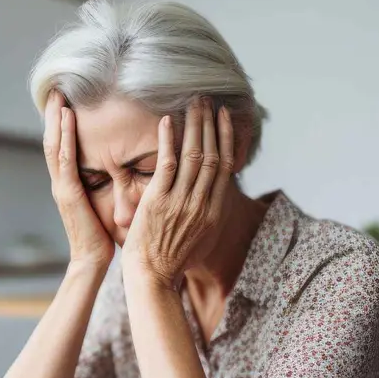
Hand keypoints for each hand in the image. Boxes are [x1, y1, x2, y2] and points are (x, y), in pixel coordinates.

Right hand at [43, 90, 114, 269]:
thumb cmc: (99, 237)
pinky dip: (64, 135)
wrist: (91, 261)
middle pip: (52, 140)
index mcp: (68, 184)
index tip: (64, 101)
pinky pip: (65, 159)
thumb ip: (101, 187)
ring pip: (54, 144)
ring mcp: (62, 186)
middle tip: (56, 88)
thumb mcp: (99, 205)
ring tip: (58, 94)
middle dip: (53, 114)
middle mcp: (60, 182)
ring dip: (55, 118)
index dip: (60, 124)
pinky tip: (67, 117)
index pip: (61, 147)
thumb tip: (113, 171)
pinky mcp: (68, 193)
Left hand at [122, 97, 234, 286]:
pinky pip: (167, 165)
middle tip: (207, 98)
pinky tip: (167, 121)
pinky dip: (168, 142)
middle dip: (211, 124)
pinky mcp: (159, 202)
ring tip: (192, 102)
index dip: (225, 138)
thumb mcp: (200, 239)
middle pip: (213, 155)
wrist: (152, 278)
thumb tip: (209, 196)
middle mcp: (202, 204)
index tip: (223, 117)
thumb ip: (205, 213)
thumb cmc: (171, 261)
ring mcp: (181, 202)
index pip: (225, 166)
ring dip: (194, 125)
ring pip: (194, 156)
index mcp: (213, 211)